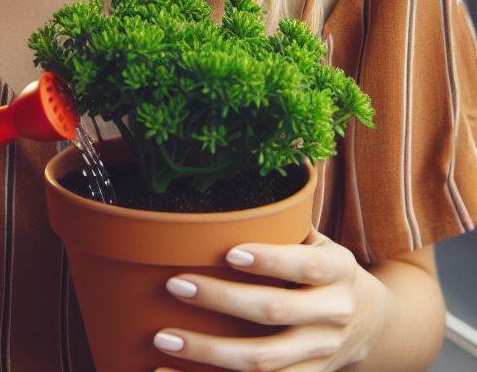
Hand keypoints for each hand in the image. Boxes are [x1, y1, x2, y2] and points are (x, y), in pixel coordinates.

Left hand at [152, 229, 390, 370]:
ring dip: (209, 352)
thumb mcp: (318, 240)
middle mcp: (332, 314)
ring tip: (163, 338)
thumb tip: (229, 184)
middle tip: (175, 285)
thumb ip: (283, 222)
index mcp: (335, 270)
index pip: (304, 265)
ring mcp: (320, 353)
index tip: (229, 252)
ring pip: (264, 362)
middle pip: (273, 312)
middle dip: (221, 300)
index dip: (269, 260)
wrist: (374, 324)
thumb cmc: (324, 269)